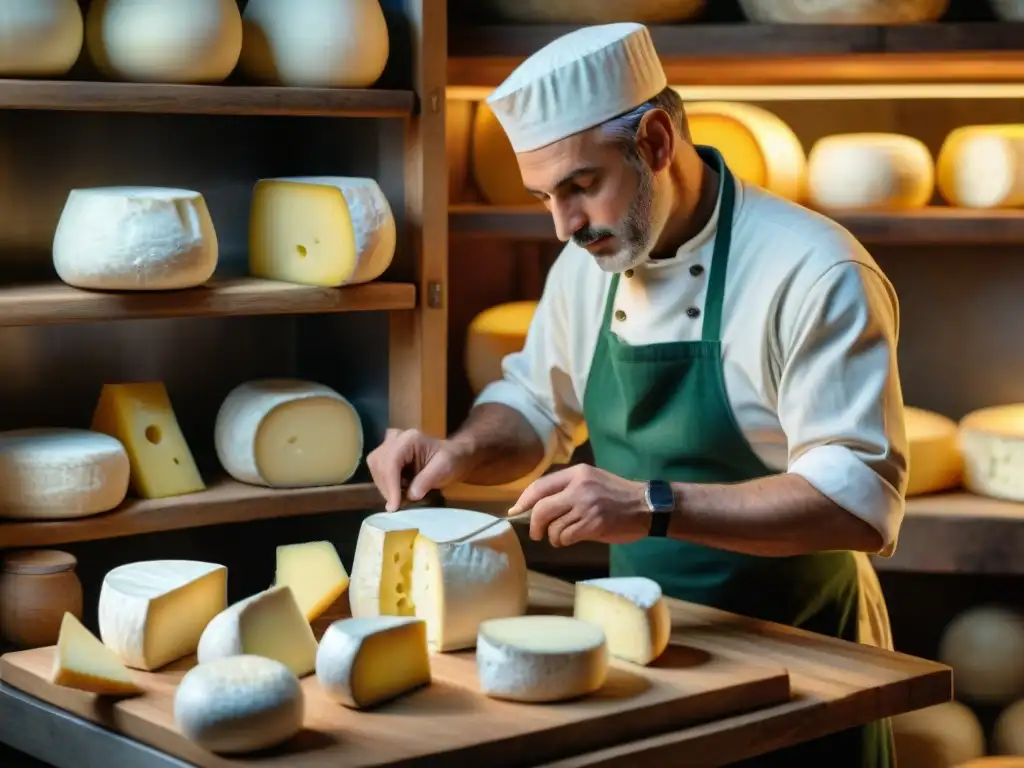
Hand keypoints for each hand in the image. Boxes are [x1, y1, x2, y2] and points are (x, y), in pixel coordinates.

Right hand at [367, 429, 476, 511]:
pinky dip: (385, 483)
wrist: (453, 457)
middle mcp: (395, 438)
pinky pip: (377, 469)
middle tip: (397, 505)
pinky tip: (397, 491)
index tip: (394, 506)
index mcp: (410, 439)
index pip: (392, 462)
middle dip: (386, 487)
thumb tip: (410, 495)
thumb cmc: (451, 461)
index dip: (390, 485)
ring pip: (375, 466)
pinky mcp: (386, 453)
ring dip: (384, 486)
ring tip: (399, 498)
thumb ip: (427, 480)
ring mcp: (389, 444)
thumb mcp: (445, 469)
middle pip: (379, 463)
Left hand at [509, 465, 650, 546]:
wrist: (647, 506)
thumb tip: (535, 507)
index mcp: (577, 473)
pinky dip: (563, 541)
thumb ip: (567, 490)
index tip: (515, 512)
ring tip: (561, 537)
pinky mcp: (594, 524)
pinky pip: (565, 537)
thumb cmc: (617, 495)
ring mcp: (587, 506)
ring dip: (553, 536)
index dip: (524, 501)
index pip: (540, 486)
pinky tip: (570, 540)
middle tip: (536, 533)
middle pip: (541, 508)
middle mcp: (579, 487)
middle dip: (534, 524)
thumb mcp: (592, 481)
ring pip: (553, 526)